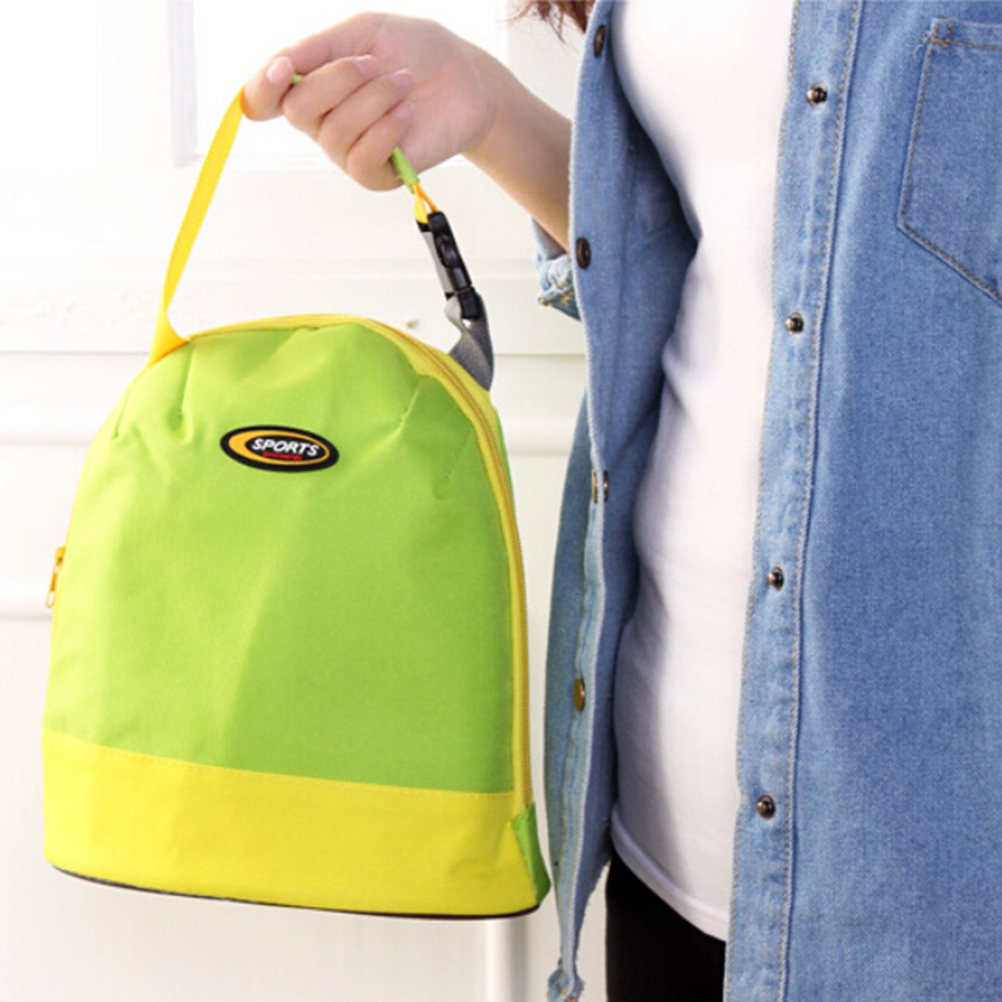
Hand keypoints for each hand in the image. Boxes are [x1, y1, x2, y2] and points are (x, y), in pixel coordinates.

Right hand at [242, 13, 500, 189]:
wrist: (463, 80)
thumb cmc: (412, 52)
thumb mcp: (363, 32)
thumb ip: (318, 49)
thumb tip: (280, 64)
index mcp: (310, 86)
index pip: (262, 100)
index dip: (262, 89)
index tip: (284, 69)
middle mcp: (321, 122)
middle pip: (297, 112)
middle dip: (338, 80)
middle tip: (376, 64)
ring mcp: (347, 152)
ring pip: (334, 133)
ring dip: (373, 100)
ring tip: (403, 84)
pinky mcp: (376, 175)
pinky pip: (362, 160)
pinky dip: (385, 131)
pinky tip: (405, 114)